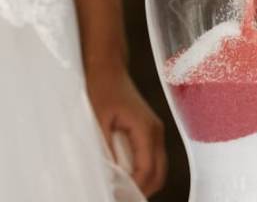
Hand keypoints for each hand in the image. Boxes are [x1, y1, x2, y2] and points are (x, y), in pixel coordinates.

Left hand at [85, 66, 166, 196]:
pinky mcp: (150, 131)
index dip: (134, 189)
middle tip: (122, 198)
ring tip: (123, 192)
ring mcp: (156, 131)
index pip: (147, 170)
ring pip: (158, 168)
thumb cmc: (102, 88)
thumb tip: (109, 176)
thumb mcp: (98, 120)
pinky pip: (153, 159)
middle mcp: (156, 131)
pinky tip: (126, 177)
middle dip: (143, 191)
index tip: (117, 197)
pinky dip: (143, 172)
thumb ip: (106, 149)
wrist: (108, 67)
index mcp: (146, 129)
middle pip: (159, 174)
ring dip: (144, 183)